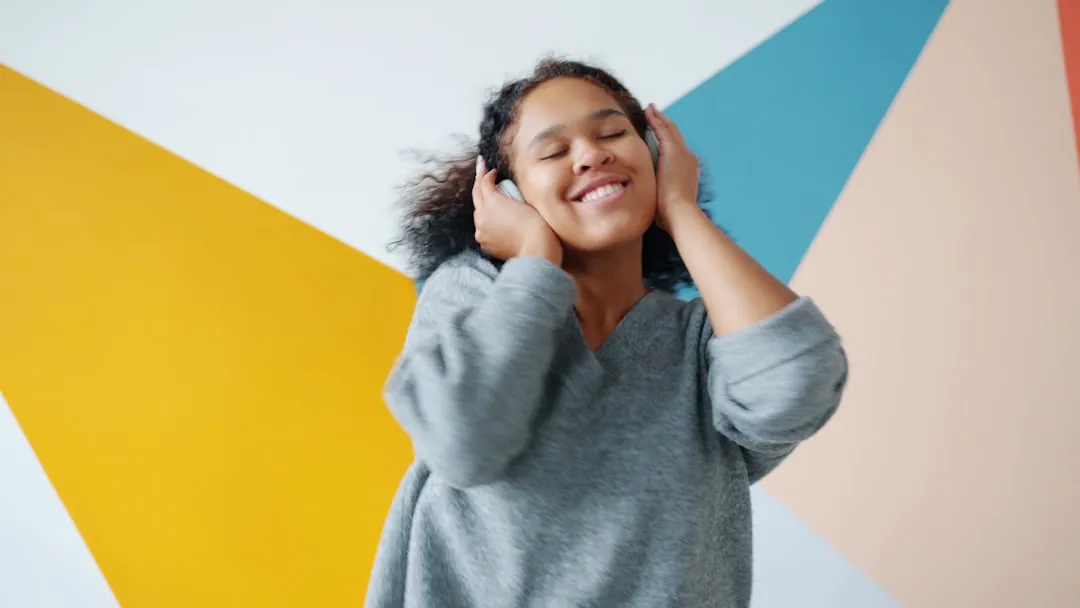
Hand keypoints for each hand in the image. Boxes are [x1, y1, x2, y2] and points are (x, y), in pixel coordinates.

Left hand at [473, 157, 562, 264]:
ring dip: (483, 203)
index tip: (493, 171)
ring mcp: (481, 231)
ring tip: (490, 197)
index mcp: (491, 202)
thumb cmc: (536, 225)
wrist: (537, 250)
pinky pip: (483, 228)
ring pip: (478, 213)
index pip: (485, 183)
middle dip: (479, 180)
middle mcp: (482, 216)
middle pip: (476, 194)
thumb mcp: (523, 202)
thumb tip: (503, 194)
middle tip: (480, 167)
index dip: (488, 174)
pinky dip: (487, 221)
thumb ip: (508, 195)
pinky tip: (495, 220)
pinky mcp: (484, 244)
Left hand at [645, 104, 701, 231]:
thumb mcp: (667, 204)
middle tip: (656, 116)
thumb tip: (652, 206)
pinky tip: (648, 112)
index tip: (659, 138)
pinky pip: (663, 129)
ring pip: (670, 130)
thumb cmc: (672, 216)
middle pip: (675, 137)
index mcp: (688, 171)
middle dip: (665, 126)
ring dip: (660, 118)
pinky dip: (656, 119)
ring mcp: (682, 153)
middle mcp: (688, 159)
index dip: (668, 143)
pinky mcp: (673, 151)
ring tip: (651, 110)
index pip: (677, 152)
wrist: (680, 213)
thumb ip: (661, 198)